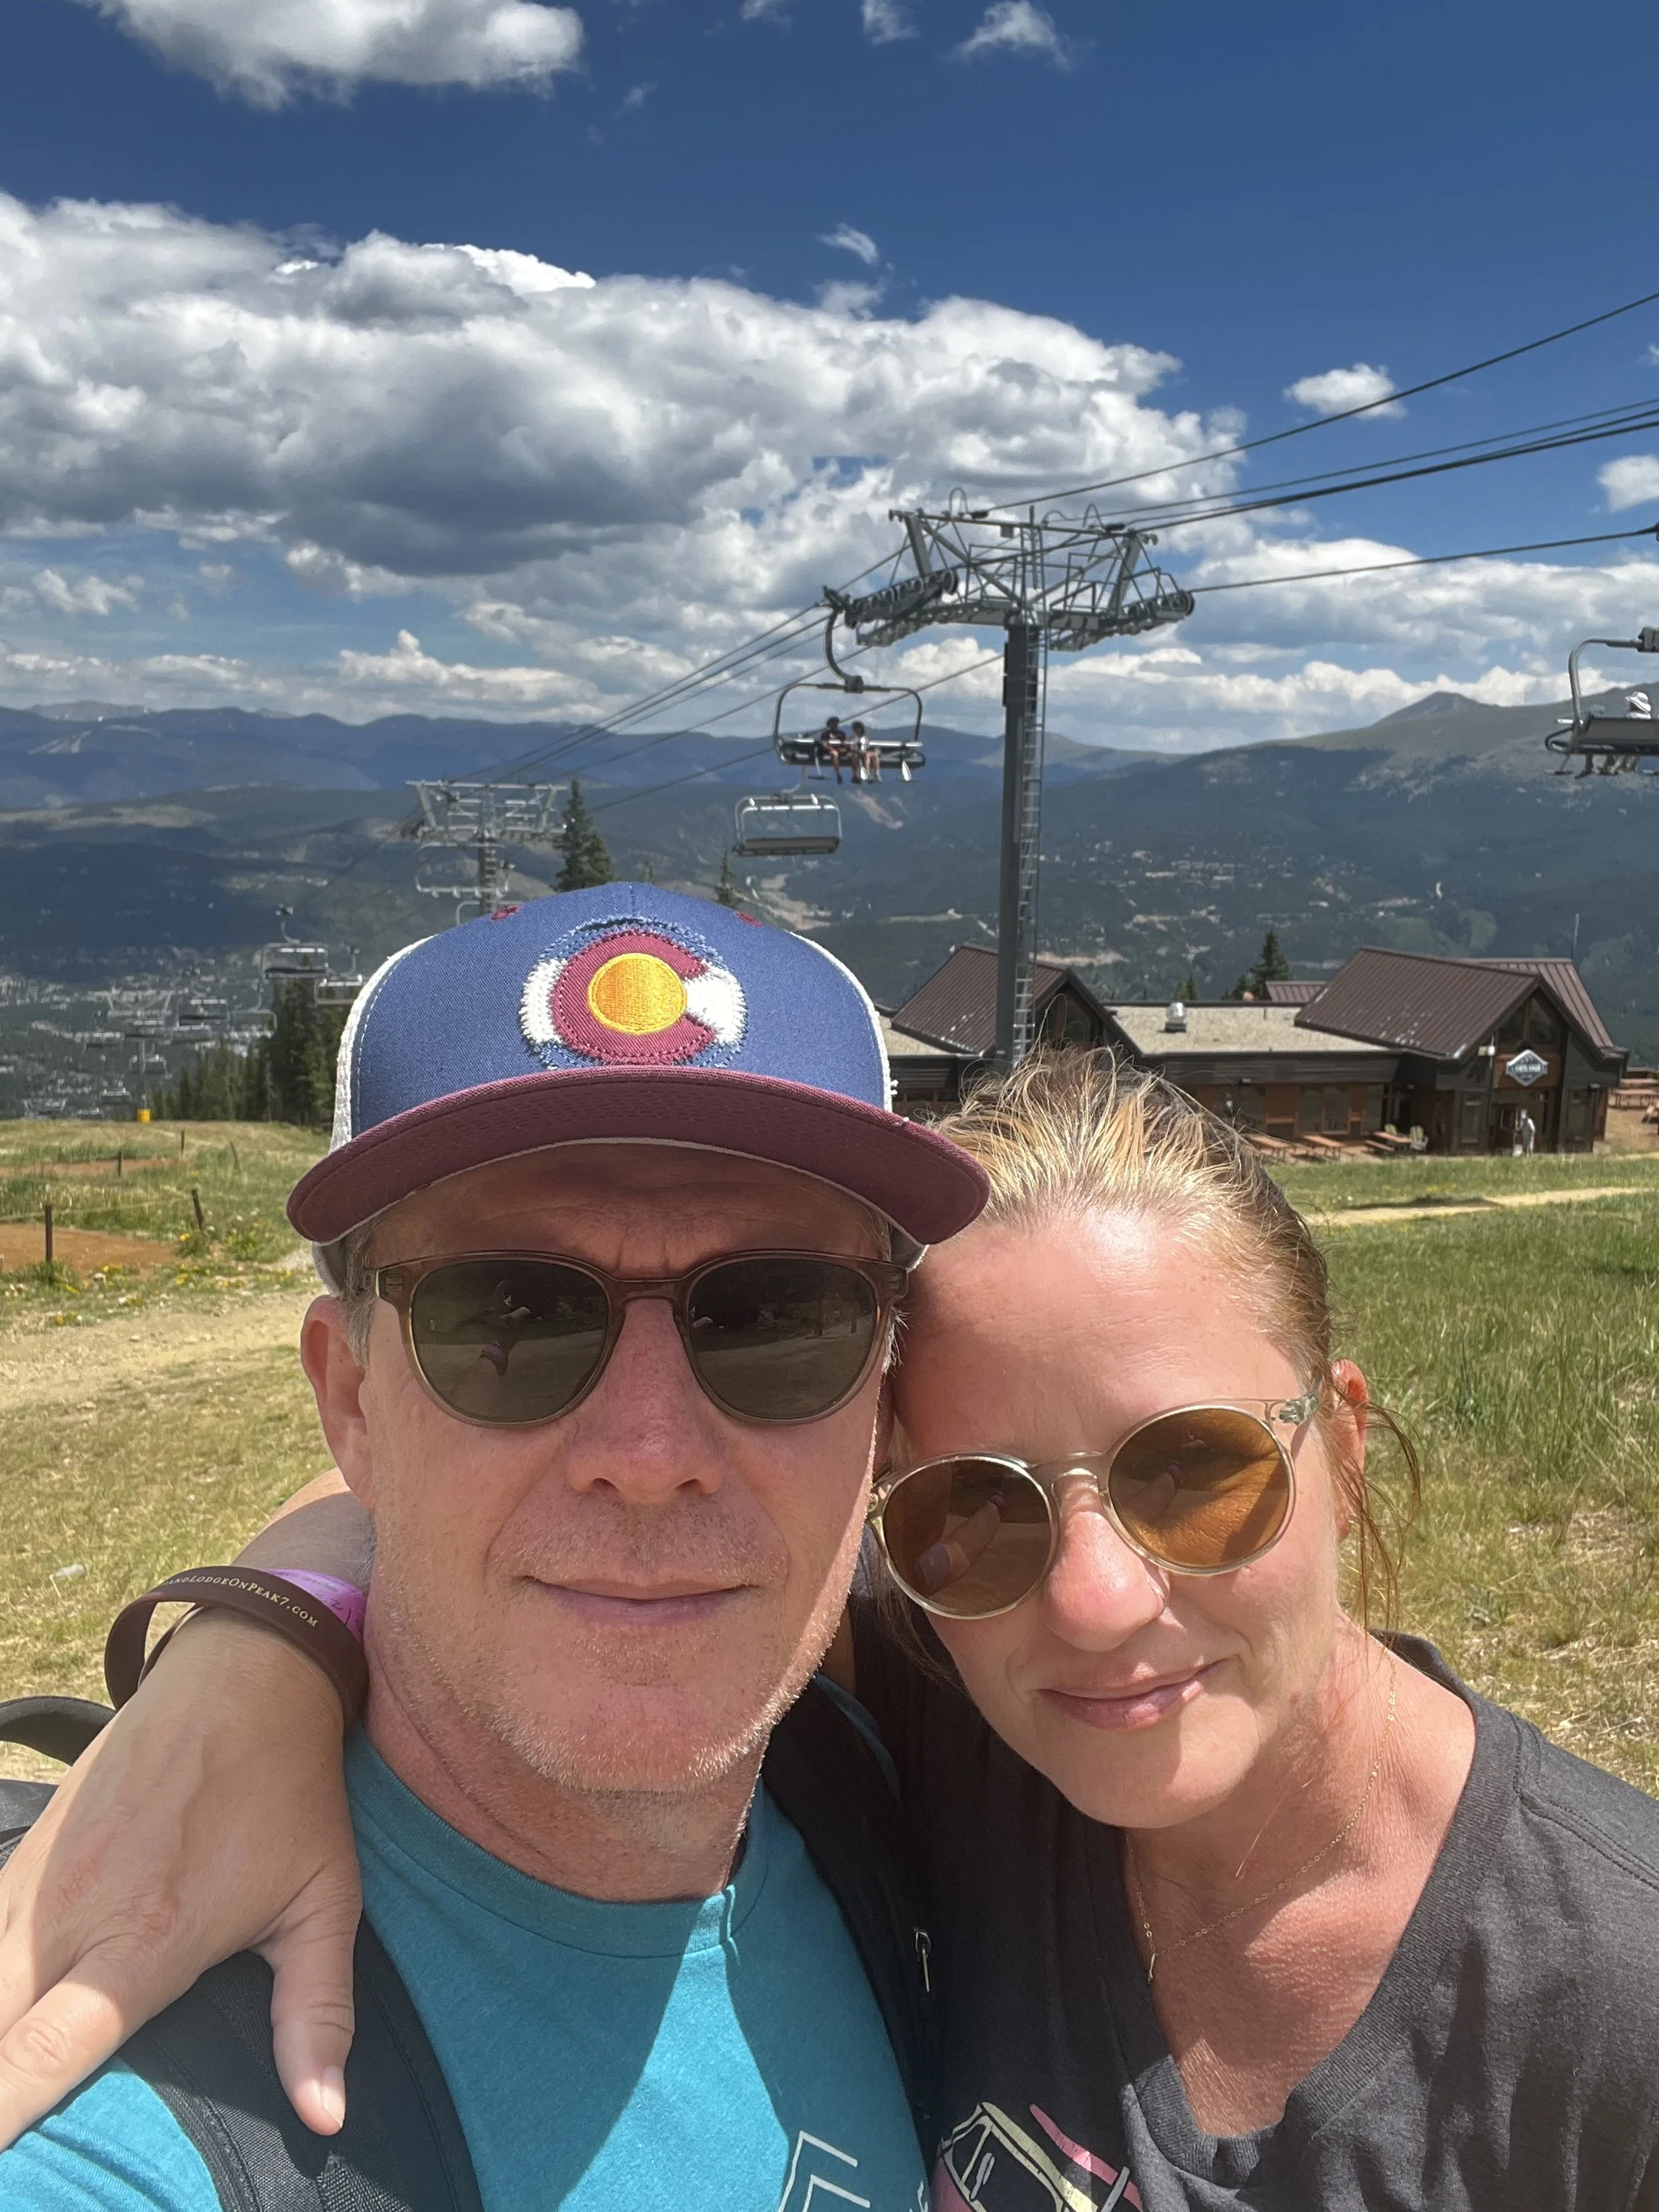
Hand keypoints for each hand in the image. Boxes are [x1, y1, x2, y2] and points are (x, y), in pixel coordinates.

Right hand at [0, 1612, 361, 2146]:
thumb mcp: (324, 1901)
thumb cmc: (290, 1791)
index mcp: (141, 1943)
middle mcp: (69, 1917)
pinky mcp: (26, 1849)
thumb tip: (327, 2116)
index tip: (5, 2169)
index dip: (0, 2118)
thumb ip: (316, 2014)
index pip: (39, 2056)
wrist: (246, 1670)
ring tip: (4, 2072)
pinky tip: (4, 2004)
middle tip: (14, 2140)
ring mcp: (35, 1880)